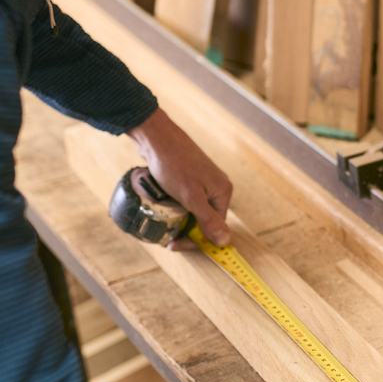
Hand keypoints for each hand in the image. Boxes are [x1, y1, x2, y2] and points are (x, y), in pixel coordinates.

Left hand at [127, 108, 232, 247]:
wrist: (157, 137)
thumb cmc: (173, 165)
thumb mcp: (190, 197)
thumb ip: (208, 220)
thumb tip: (225, 241)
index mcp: (223, 192)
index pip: (215, 227)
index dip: (195, 239)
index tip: (174, 244)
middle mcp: (217, 188)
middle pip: (205, 220)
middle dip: (186, 231)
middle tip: (166, 238)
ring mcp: (204, 182)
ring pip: (195, 211)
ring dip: (180, 220)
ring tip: (164, 225)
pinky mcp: (192, 178)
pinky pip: (187, 200)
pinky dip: (176, 208)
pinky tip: (165, 209)